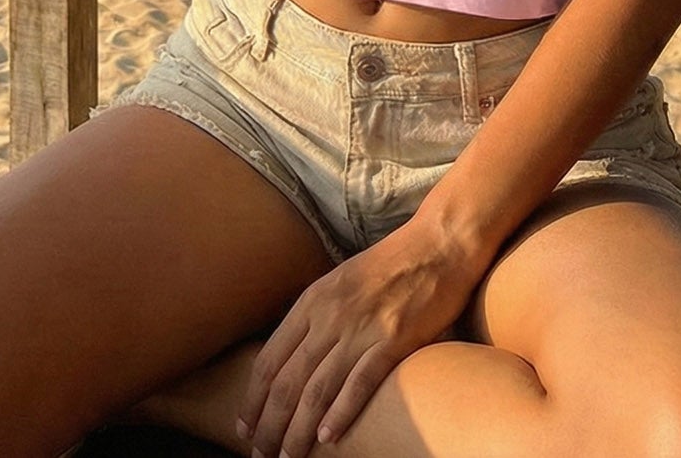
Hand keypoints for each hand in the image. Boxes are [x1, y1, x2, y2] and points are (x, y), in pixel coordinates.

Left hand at [238, 224, 475, 457]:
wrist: (436, 244)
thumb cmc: (389, 266)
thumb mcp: (339, 282)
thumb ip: (315, 317)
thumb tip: (292, 360)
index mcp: (312, 301)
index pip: (269, 360)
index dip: (253, 399)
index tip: (244, 427)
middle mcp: (329, 316)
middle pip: (287, 382)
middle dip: (269, 424)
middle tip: (260, 454)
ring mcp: (360, 328)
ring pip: (317, 390)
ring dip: (299, 430)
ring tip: (287, 457)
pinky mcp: (393, 340)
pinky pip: (359, 384)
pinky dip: (340, 414)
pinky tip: (327, 439)